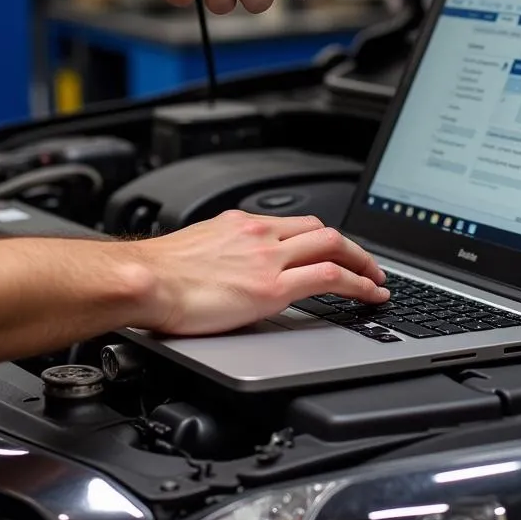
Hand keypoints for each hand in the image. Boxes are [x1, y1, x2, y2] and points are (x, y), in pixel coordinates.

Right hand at [123, 210, 388, 335]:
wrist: (143, 280)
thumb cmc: (156, 273)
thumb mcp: (195, 251)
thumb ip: (220, 256)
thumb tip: (227, 272)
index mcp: (240, 225)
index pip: (295, 225)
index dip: (323, 238)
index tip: (333, 250)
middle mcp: (259, 234)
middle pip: (322, 230)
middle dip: (352, 247)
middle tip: (368, 265)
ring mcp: (268, 258)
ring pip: (334, 246)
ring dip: (363, 263)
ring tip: (377, 280)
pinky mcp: (272, 286)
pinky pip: (329, 277)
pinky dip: (358, 284)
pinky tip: (369, 295)